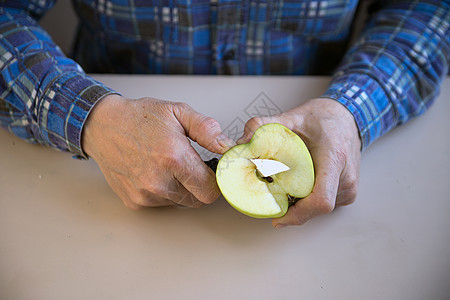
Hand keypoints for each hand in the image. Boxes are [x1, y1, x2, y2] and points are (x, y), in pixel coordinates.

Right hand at [82, 94, 234, 208]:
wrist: (103, 126)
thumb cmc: (140, 117)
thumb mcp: (178, 112)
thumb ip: (206, 129)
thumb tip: (226, 146)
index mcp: (174, 158)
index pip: (210, 190)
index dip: (215, 181)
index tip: (210, 171)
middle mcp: (159, 181)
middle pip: (197, 200)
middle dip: (199, 186)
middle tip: (190, 166)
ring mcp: (145, 194)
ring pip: (180, 202)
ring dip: (181, 189)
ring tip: (168, 165)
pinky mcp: (134, 201)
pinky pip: (160, 203)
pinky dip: (163, 192)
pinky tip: (153, 172)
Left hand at [237, 98, 361, 226]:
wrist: (347, 118)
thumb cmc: (323, 118)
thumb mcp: (290, 117)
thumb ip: (263, 125)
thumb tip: (241, 142)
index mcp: (334, 159)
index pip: (321, 200)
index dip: (298, 215)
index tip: (278, 218)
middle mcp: (345, 177)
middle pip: (314, 208)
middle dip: (290, 206)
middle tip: (271, 192)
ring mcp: (348, 187)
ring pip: (317, 208)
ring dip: (298, 202)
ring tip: (284, 184)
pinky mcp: (347, 193)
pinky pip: (323, 203)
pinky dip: (306, 198)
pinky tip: (297, 184)